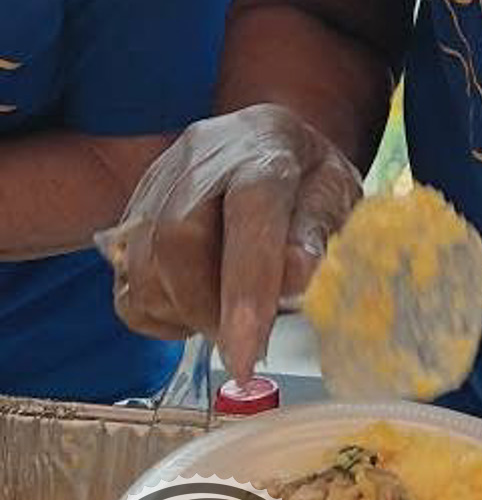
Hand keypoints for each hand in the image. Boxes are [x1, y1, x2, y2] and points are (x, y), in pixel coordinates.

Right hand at [97, 105, 362, 379]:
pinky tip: (194, 302)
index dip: (245, 291)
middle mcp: (201, 159)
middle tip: (240, 338)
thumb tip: (296, 278)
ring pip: (142, 266)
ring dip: (182, 313)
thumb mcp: (337, 195)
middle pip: (177, 240)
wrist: (268, 142)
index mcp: (264, 151)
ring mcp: (158, 184)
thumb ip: (316, 235)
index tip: (245, 357)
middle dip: (206, 308)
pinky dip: (157, 312)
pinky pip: (126, 284)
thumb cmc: (306, 176)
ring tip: (224, 313)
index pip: (250, 213)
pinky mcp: (130, 214)